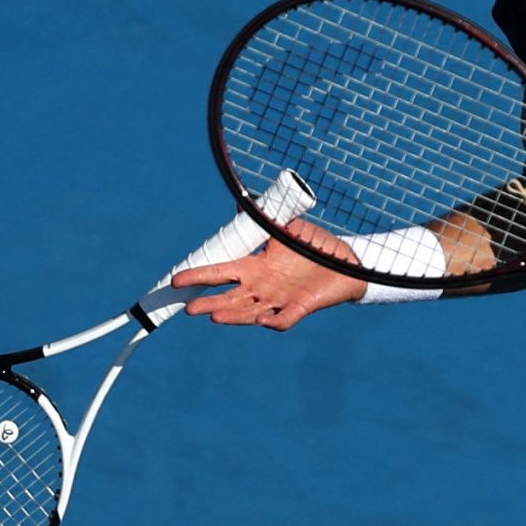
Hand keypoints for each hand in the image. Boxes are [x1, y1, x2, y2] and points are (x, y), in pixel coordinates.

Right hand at [175, 219, 365, 327]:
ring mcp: (280, 299)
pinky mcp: (300, 308)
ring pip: (250, 312)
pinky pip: (283, 319)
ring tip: (214, 317)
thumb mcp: (288, 226)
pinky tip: (263, 320)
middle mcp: (263, 287)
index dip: (199, 276)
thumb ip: (265, 217)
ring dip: (233, 315)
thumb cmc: (316, 244)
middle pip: (229, 298)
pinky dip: (273, 321)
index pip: (221, 272)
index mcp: (256, 267)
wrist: (347, 262)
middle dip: (209, 303)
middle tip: (189, 308)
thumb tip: (242, 204)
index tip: (178, 280)